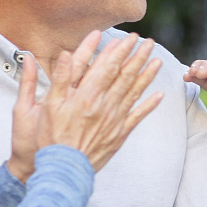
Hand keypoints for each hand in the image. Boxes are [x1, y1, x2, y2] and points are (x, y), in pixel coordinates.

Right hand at [11, 31, 163, 177]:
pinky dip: (149, 105)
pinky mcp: (119, 135)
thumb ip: (59, 79)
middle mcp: (104, 105)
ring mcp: (114, 120)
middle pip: (124, 76)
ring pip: (134, 92)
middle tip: (147, 42)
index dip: (119, 50)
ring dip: (147, 75)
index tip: (129, 38)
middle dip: (137, 57)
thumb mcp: (48, 105)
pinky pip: (137, 117)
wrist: (64, 169)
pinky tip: (159, 95)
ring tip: (157, 60)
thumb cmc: (50, 137)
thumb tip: (65, 54)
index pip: (107, 66)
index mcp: (86, 95)